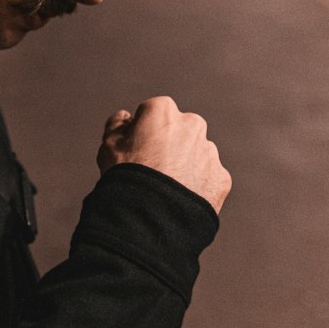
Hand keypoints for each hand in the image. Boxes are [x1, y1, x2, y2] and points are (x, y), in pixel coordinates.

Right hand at [97, 96, 231, 213]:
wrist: (149, 216)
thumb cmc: (126, 177)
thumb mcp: (108, 145)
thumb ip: (117, 125)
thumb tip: (124, 117)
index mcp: (163, 111)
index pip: (153, 113)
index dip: (143, 132)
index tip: (136, 149)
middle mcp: (192, 125)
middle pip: (180, 131)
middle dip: (170, 145)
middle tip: (153, 170)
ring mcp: (209, 152)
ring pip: (197, 155)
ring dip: (186, 166)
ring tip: (166, 189)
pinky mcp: (220, 177)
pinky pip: (208, 179)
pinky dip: (198, 187)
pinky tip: (180, 200)